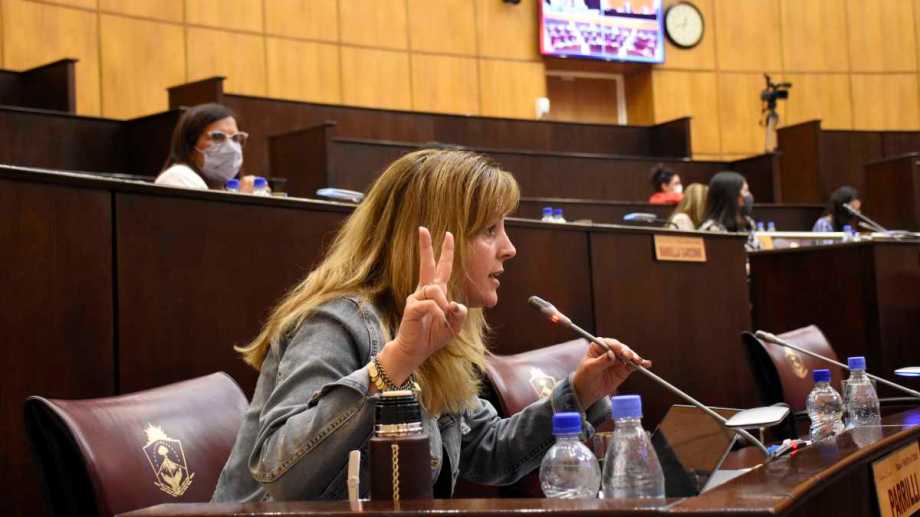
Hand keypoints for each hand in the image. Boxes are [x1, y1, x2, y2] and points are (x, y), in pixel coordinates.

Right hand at [382, 227, 467, 380]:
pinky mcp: (412, 307)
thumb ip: (459, 314)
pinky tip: (434, 321)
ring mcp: (416, 297)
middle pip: (427, 264)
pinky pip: (431, 304)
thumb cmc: (432, 337)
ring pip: (437, 290)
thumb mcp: (453, 326)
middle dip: (426, 246)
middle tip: (422, 228)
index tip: (447, 235)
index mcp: (436, 292)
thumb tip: (456, 303)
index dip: (446, 252)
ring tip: (440, 320)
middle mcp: (424, 291)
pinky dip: (437, 314)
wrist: (414, 351)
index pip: (442, 268)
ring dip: (443, 306)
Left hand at [571, 338, 650, 407]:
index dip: (616, 346)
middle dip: (627, 352)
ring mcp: (618, 359)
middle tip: (629, 357)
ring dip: (635, 358)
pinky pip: (633, 365)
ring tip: (639, 361)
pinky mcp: (624, 369)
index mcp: (599, 346)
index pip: (609, 343)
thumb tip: (611, 354)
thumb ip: (601, 361)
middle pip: (621, 348)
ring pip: (629, 356)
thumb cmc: (585, 376)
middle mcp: (610, 350)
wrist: (587, 390)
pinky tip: (646, 364)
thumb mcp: (591, 368)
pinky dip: (640, 365)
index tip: (619, 351)